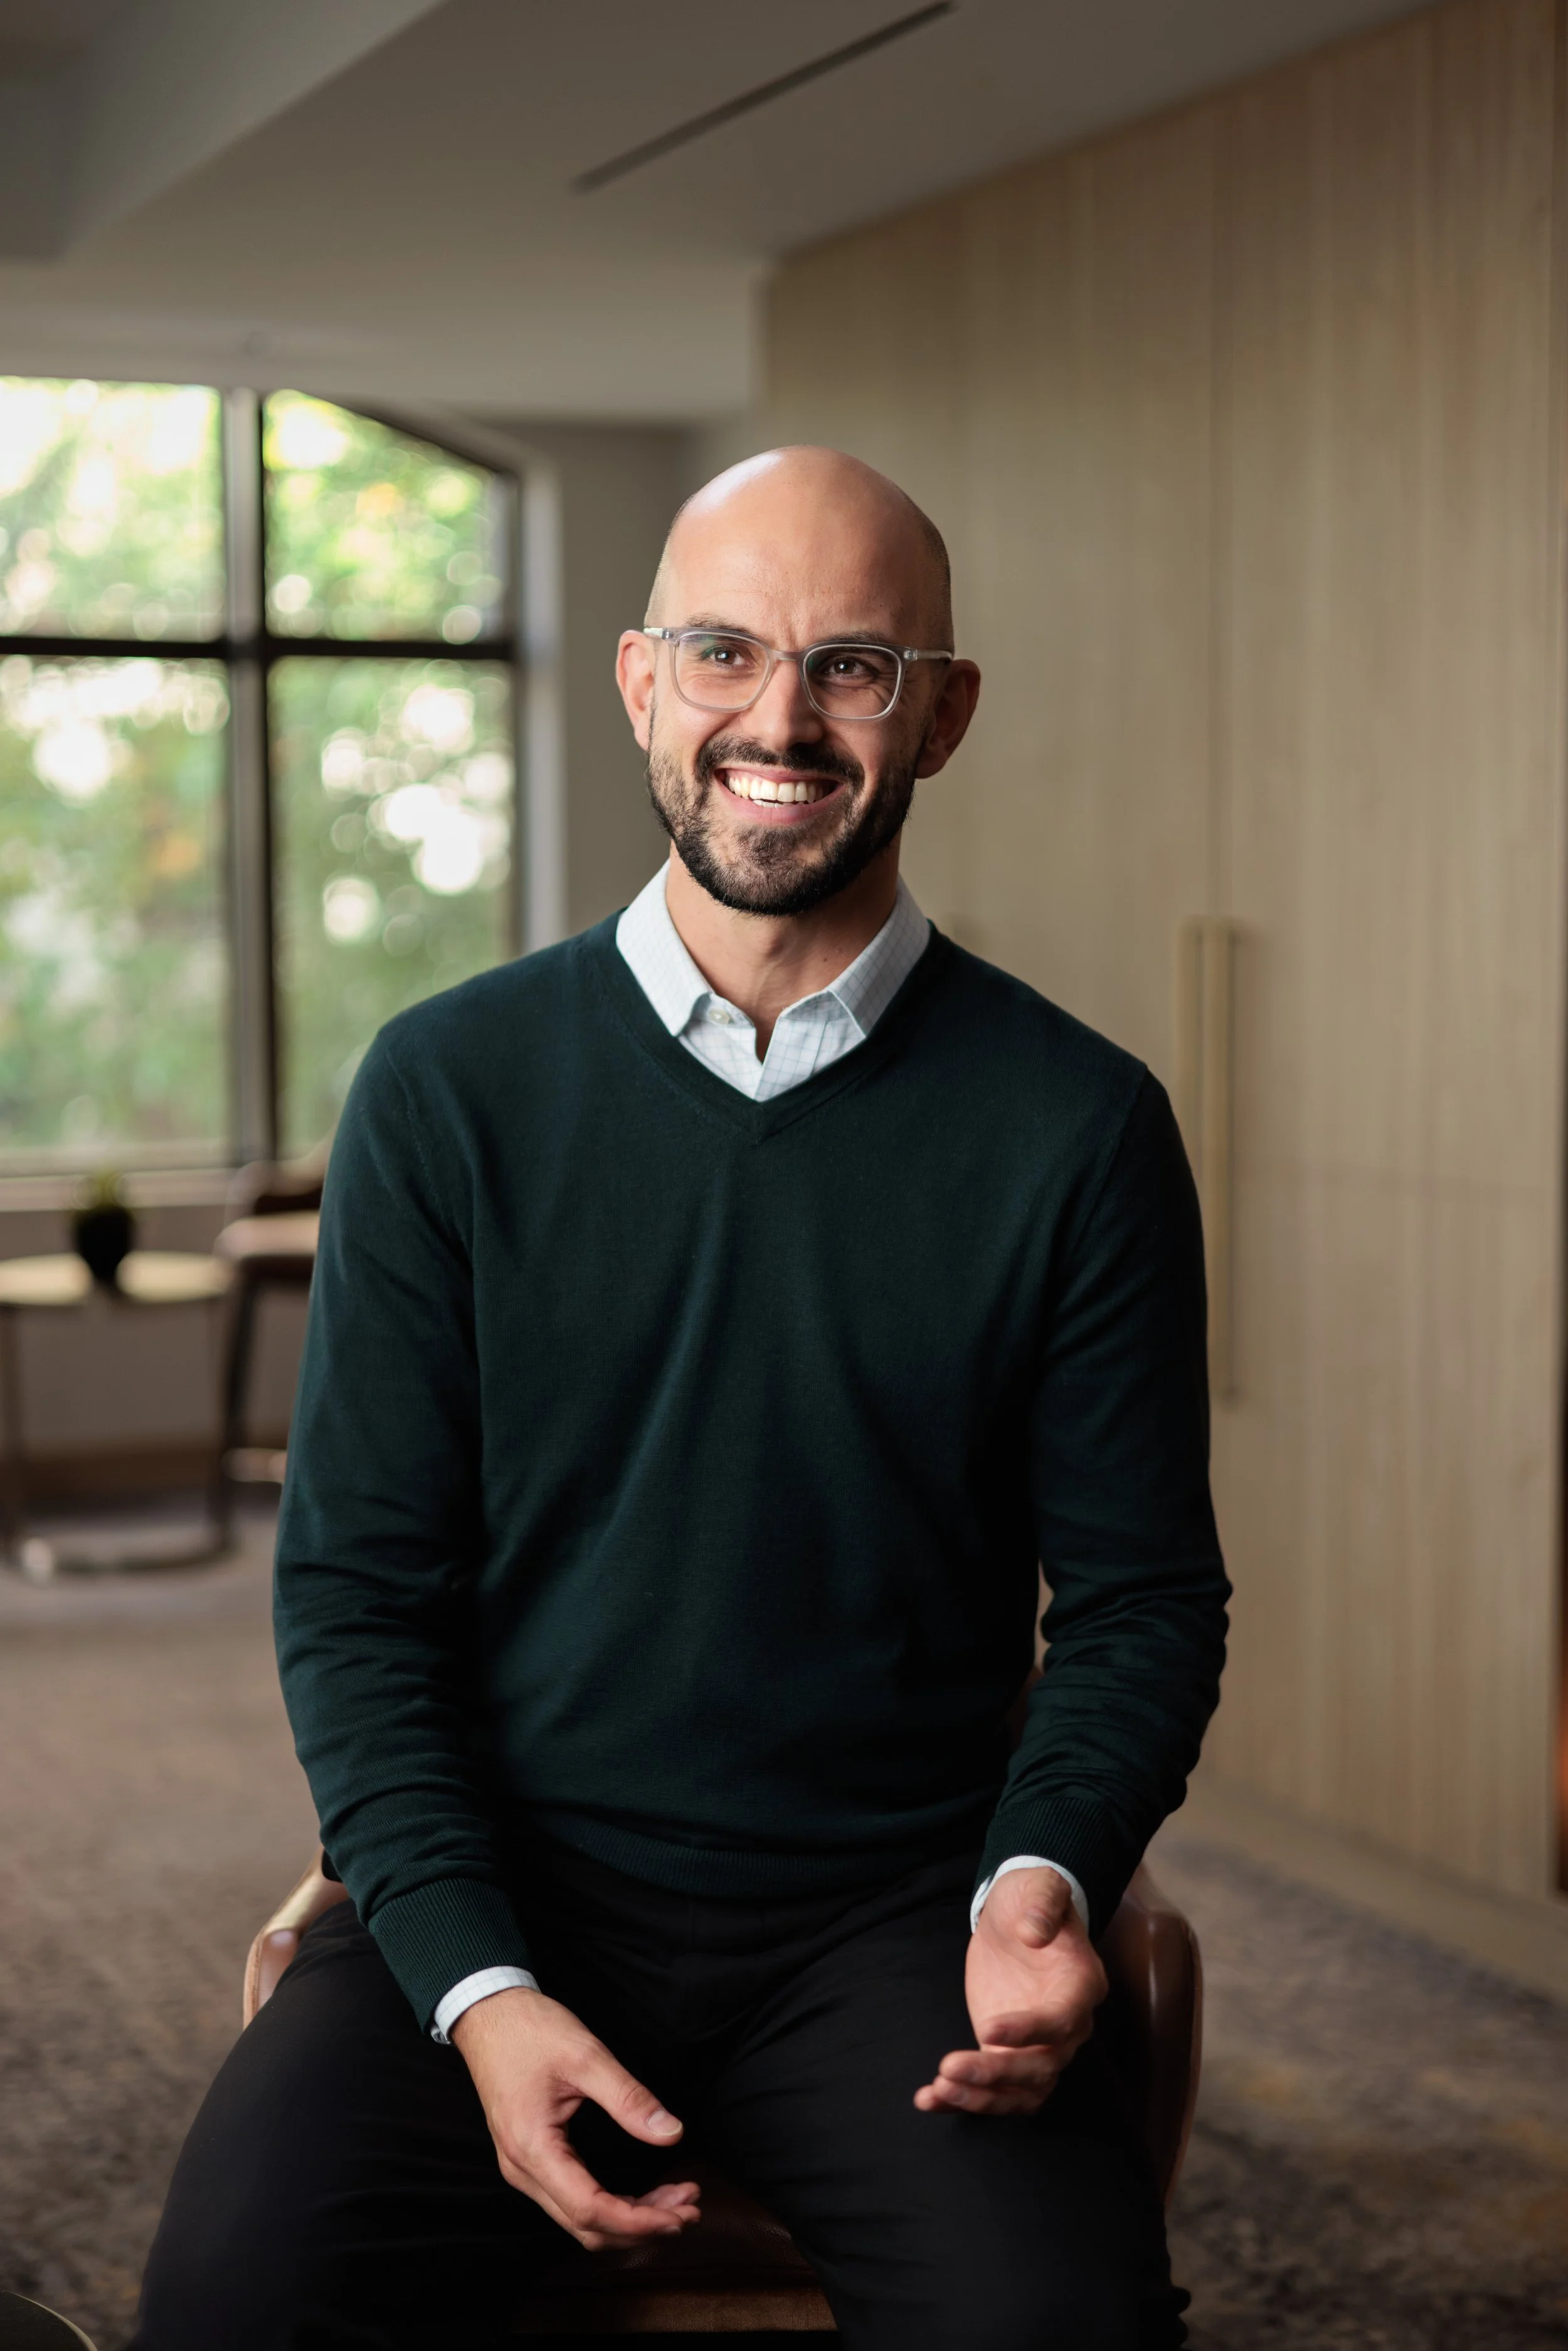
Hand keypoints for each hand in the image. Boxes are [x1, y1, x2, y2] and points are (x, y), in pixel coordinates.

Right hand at [451, 1986, 700, 2247]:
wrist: (489, 2014)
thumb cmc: (530, 2030)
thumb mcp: (585, 2055)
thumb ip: (628, 2098)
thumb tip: (672, 2134)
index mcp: (532, 2148)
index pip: (590, 2210)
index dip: (639, 2221)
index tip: (681, 2214)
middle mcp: (523, 2171)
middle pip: (587, 2226)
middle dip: (642, 2226)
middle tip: (690, 2208)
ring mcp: (523, 2169)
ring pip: (580, 2219)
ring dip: (629, 2219)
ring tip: (675, 2201)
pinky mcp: (531, 2160)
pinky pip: (572, 2200)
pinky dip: (612, 2205)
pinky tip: (643, 2195)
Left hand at [914, 1866, 1106, 2117]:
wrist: (1017, 1917)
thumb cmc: (1031, 1899)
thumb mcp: (1038, 1886)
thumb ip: (1042, 1903)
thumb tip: (1034, 1931)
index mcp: (1081, 1985)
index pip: (1062, 2021)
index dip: (1029, 2031)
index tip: (988, 2028)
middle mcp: (1067, 2026)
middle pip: (1042, 2068)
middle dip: (996, 2073)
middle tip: (950, 2067)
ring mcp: (1038, 2045)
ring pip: (1021, 2091)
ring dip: (981, 2098)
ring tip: (938, 2088)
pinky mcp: (1008, 2053)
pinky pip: (996, 2090)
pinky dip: (964, 2100)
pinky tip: (929, 2099)